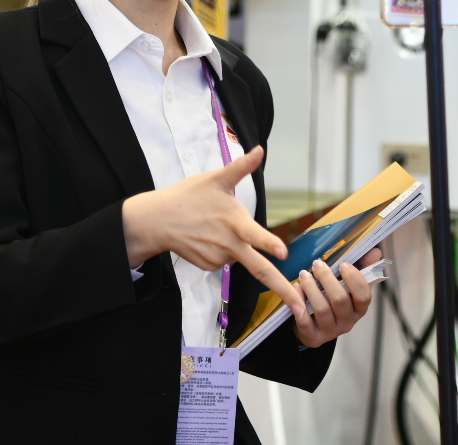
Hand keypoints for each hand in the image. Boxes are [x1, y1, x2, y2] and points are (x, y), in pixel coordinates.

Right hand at [120, 146, 305, 320]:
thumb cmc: (188, 196)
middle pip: (259, 269)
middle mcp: (228, 244)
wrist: (157, 220)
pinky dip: (225, 250)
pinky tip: (209, 237)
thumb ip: (241, 167)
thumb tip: (260, 150)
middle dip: (283, 289)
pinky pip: (226, 260)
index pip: (255, 235)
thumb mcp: (215, 179)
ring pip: (241, 256)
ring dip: (239, 247)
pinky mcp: (209, 266)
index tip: (284, 254)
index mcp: (233, 221)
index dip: (269, 244)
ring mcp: (218, 258)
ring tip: (215, 226)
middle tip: (300, 307)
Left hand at [292, 247, 382, 347]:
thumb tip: (376, 251)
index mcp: (359, 309)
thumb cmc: (331, 298)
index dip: (354, 279)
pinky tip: (295, 289)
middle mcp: (347, 322)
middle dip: (327, 279)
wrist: (312, 325)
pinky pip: (305, 322)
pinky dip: (300, 304)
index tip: (342, 264)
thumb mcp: (346, 283)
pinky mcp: (313, 338)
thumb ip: (361, 266)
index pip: (364, 296)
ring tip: (303, 274)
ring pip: (322, 309)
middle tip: (317, 264)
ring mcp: (330, 332)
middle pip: (340, 301)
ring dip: (311, 288)